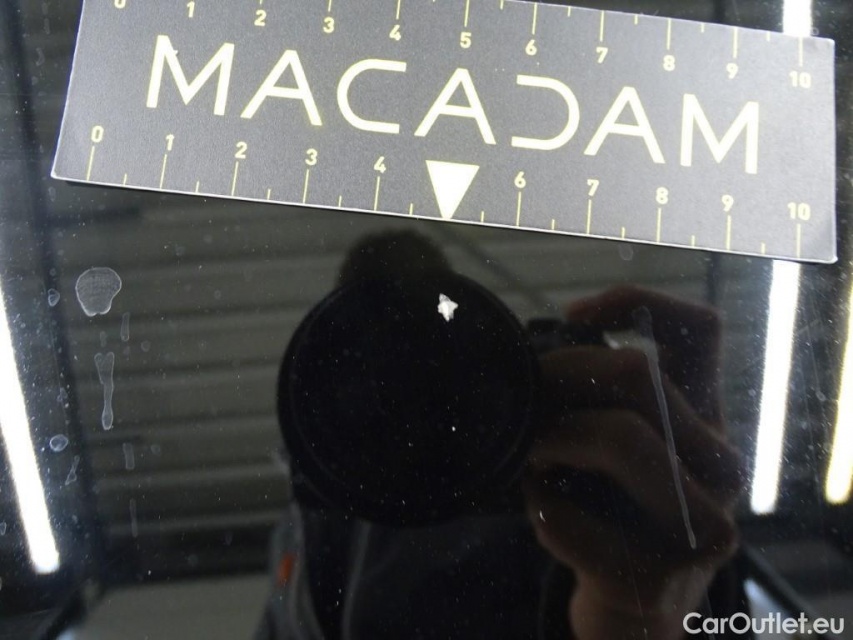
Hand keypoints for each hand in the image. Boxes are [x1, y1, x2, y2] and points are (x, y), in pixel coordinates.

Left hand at [523, 287, 744, 639]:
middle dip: (559, 377)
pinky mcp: (654, 578)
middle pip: (639, 374)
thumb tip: (533, 350)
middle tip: (524, 406)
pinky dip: (536, 506)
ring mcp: (699, 526)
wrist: (631, 604)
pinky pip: (567, 516)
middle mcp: (721, 466)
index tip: (574, 315)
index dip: (636, 302)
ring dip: (548, 441)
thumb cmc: (612, 507)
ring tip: (532, 459)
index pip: (699, 329)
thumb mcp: (616, 441)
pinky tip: (542, 512)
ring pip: (619, 436)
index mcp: (708, 421)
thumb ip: (599, 394)